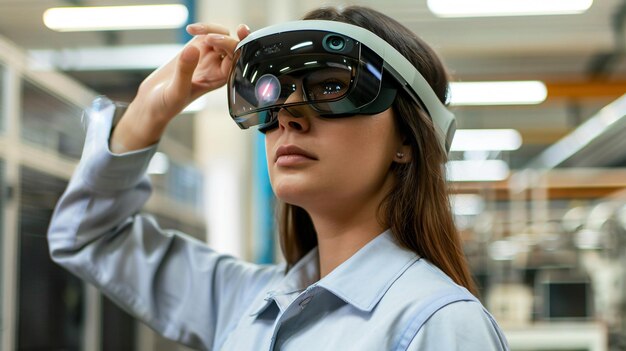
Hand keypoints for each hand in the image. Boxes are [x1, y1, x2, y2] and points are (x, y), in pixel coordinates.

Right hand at [110, 23, 250, 152]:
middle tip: (205, 36)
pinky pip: (207, 34)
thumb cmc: (167, 104)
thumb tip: (193, 49)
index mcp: (220, 79)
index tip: (213, 40)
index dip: (231, 46)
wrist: (152, 103)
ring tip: (194, 31)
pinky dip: (202, 28)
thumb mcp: (176, 91)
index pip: (236, 59)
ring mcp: (207, 57)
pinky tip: (190, 29)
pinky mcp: (194, 50)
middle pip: (232, 45)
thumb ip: (185, 71)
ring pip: (221, 36)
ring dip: (211, 29)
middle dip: (224, 36)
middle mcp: (217, 67)